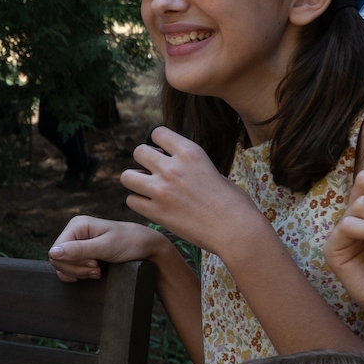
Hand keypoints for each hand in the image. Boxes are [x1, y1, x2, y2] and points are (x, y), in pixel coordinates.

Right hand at [48, 216, 169, 280]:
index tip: (94, 265)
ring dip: (80, 273)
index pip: (56, 250)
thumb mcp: (106, 247)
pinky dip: (80, 274)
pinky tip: (94, 272)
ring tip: (98, 271)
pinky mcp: (82, 252)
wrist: (146, 247)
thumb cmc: (130, 243)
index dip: (72, 263)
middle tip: (97, 269)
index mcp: (77, 225)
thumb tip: (53, 253)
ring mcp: (77, 242)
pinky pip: (69, 268)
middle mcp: (74, 232)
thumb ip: (79, 250)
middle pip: (57, 259)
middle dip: (77, 269)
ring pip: (62, 265)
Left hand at [121, 127, 260, 255]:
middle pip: (138, 152)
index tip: (164, 154)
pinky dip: (139, 203)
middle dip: (144, 161)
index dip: (159, 143)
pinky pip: (131, 201)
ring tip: (148, 189)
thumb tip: (175, 165)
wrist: (236, 230)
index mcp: (190, 152)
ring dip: (136, 182)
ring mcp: (161, 190)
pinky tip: (152, 207)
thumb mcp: (213, 171)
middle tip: (155, 174)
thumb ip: (190, 165)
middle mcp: (172, 167)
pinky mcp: (156, 212)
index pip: (158, 132)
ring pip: (127, 176)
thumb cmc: (233, 203)